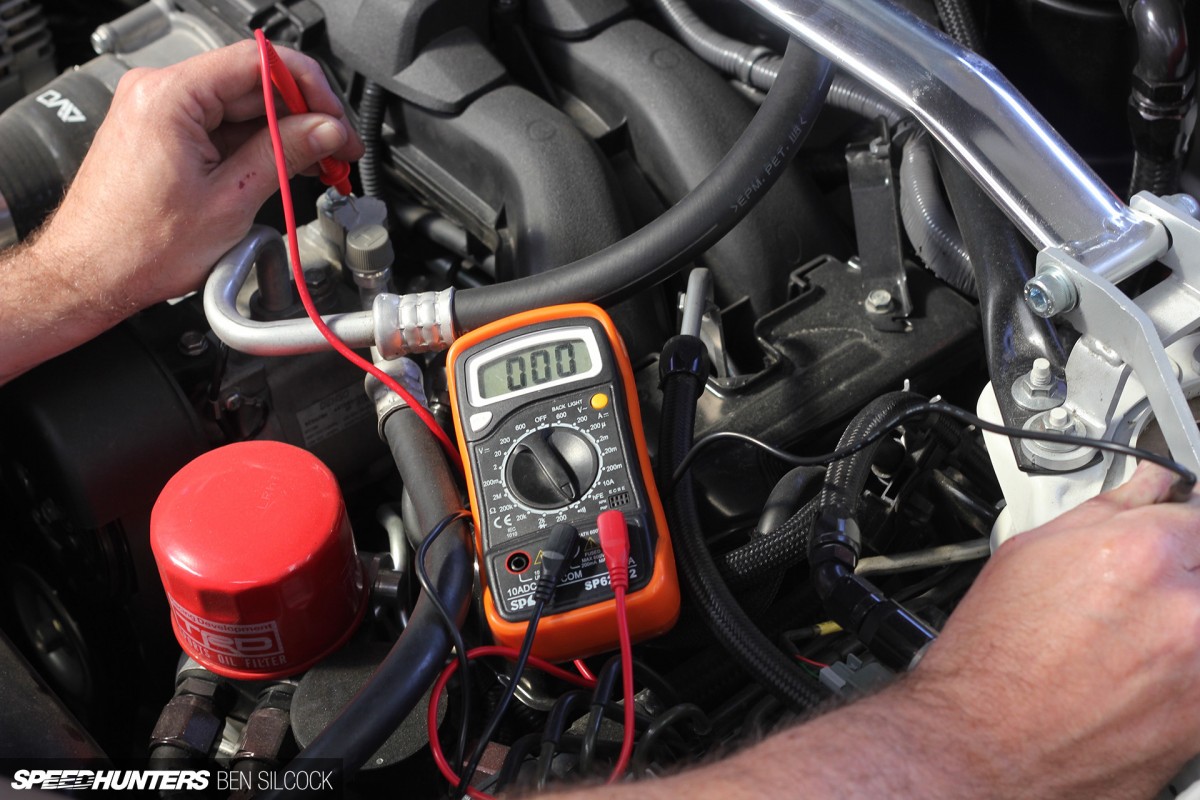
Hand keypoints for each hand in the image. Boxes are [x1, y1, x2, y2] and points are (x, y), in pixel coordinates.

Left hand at [31, 39, 362, 316]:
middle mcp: (158, 92)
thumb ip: (284, 154)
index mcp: (169, 96)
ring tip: (318, 164)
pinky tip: (284, 166)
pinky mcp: (162, 132)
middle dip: (304, 115)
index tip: (336, 118)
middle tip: (339, 149)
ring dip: (284, 132)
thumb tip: (325, 130)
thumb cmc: (138, 247)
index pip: (259, 62)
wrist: (91, 275)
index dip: (310, 87)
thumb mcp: (232, 199)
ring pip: (241, 106)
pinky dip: (256, 143)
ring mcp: (158, 111)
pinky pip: (220, 124)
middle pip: (253, 82)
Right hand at [906, 462, 1199, 797]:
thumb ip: (1103, 514)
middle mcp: (1184, 610)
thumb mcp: (1028, 557)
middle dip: (1182, 569)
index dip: (1177, 522)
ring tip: (1132, 637)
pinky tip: (1137, 672)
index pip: (1196, 512)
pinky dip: (1183, 666)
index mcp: (1139, 555)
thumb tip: (1142, 489)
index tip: (1173, 527)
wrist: (982, 747)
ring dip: (1182, 617)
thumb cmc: (990, 661)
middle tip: (1142, 589)